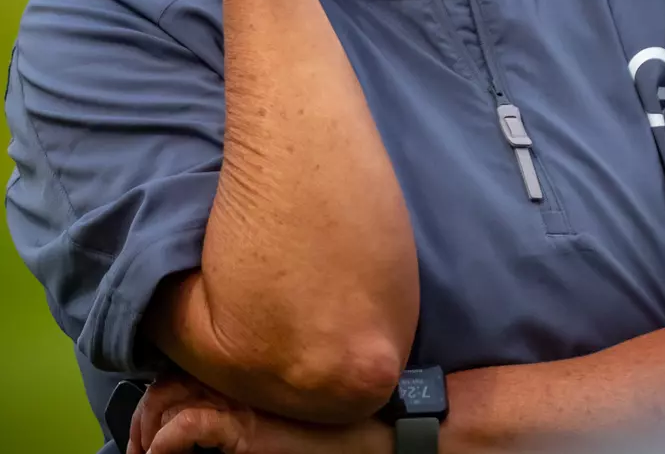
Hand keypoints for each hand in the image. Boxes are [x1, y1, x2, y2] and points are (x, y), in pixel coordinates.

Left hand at [128, 376, 390, 453]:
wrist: (376, 435)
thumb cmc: (331, 429)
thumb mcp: (276, 412)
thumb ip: (241, 407)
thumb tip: (194, 427)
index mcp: (242, 369)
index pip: (179, 372)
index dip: (154, 404)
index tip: (145, 435)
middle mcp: (236, 374)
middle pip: (165, 385)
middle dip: (141, 421)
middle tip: (137, 451)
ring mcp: (240, 399)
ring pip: (166, 401)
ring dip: (147, 433)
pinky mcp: (246, 426)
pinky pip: (190, 426)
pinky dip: (167, 442)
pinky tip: (160, 453)